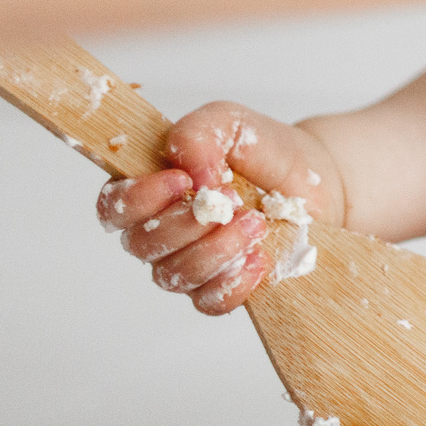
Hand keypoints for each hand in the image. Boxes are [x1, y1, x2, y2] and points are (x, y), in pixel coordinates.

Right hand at [95, 102, 341, 315]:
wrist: (312, 178)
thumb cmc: (262, 151)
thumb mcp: (232, 123)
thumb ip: (200, 133)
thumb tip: (189, 170)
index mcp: (150, 188)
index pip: (113, 206)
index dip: (137, 200)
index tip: (179, 181)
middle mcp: (160, 230)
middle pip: (141, 244)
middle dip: (186, 223)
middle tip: (232, 198)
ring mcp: (188, 262)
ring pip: (174, 276)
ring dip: (215, 250)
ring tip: (255, 222)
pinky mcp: (219, 287)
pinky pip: (210, 301)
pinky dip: (233, 282)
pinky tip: (257, 257)